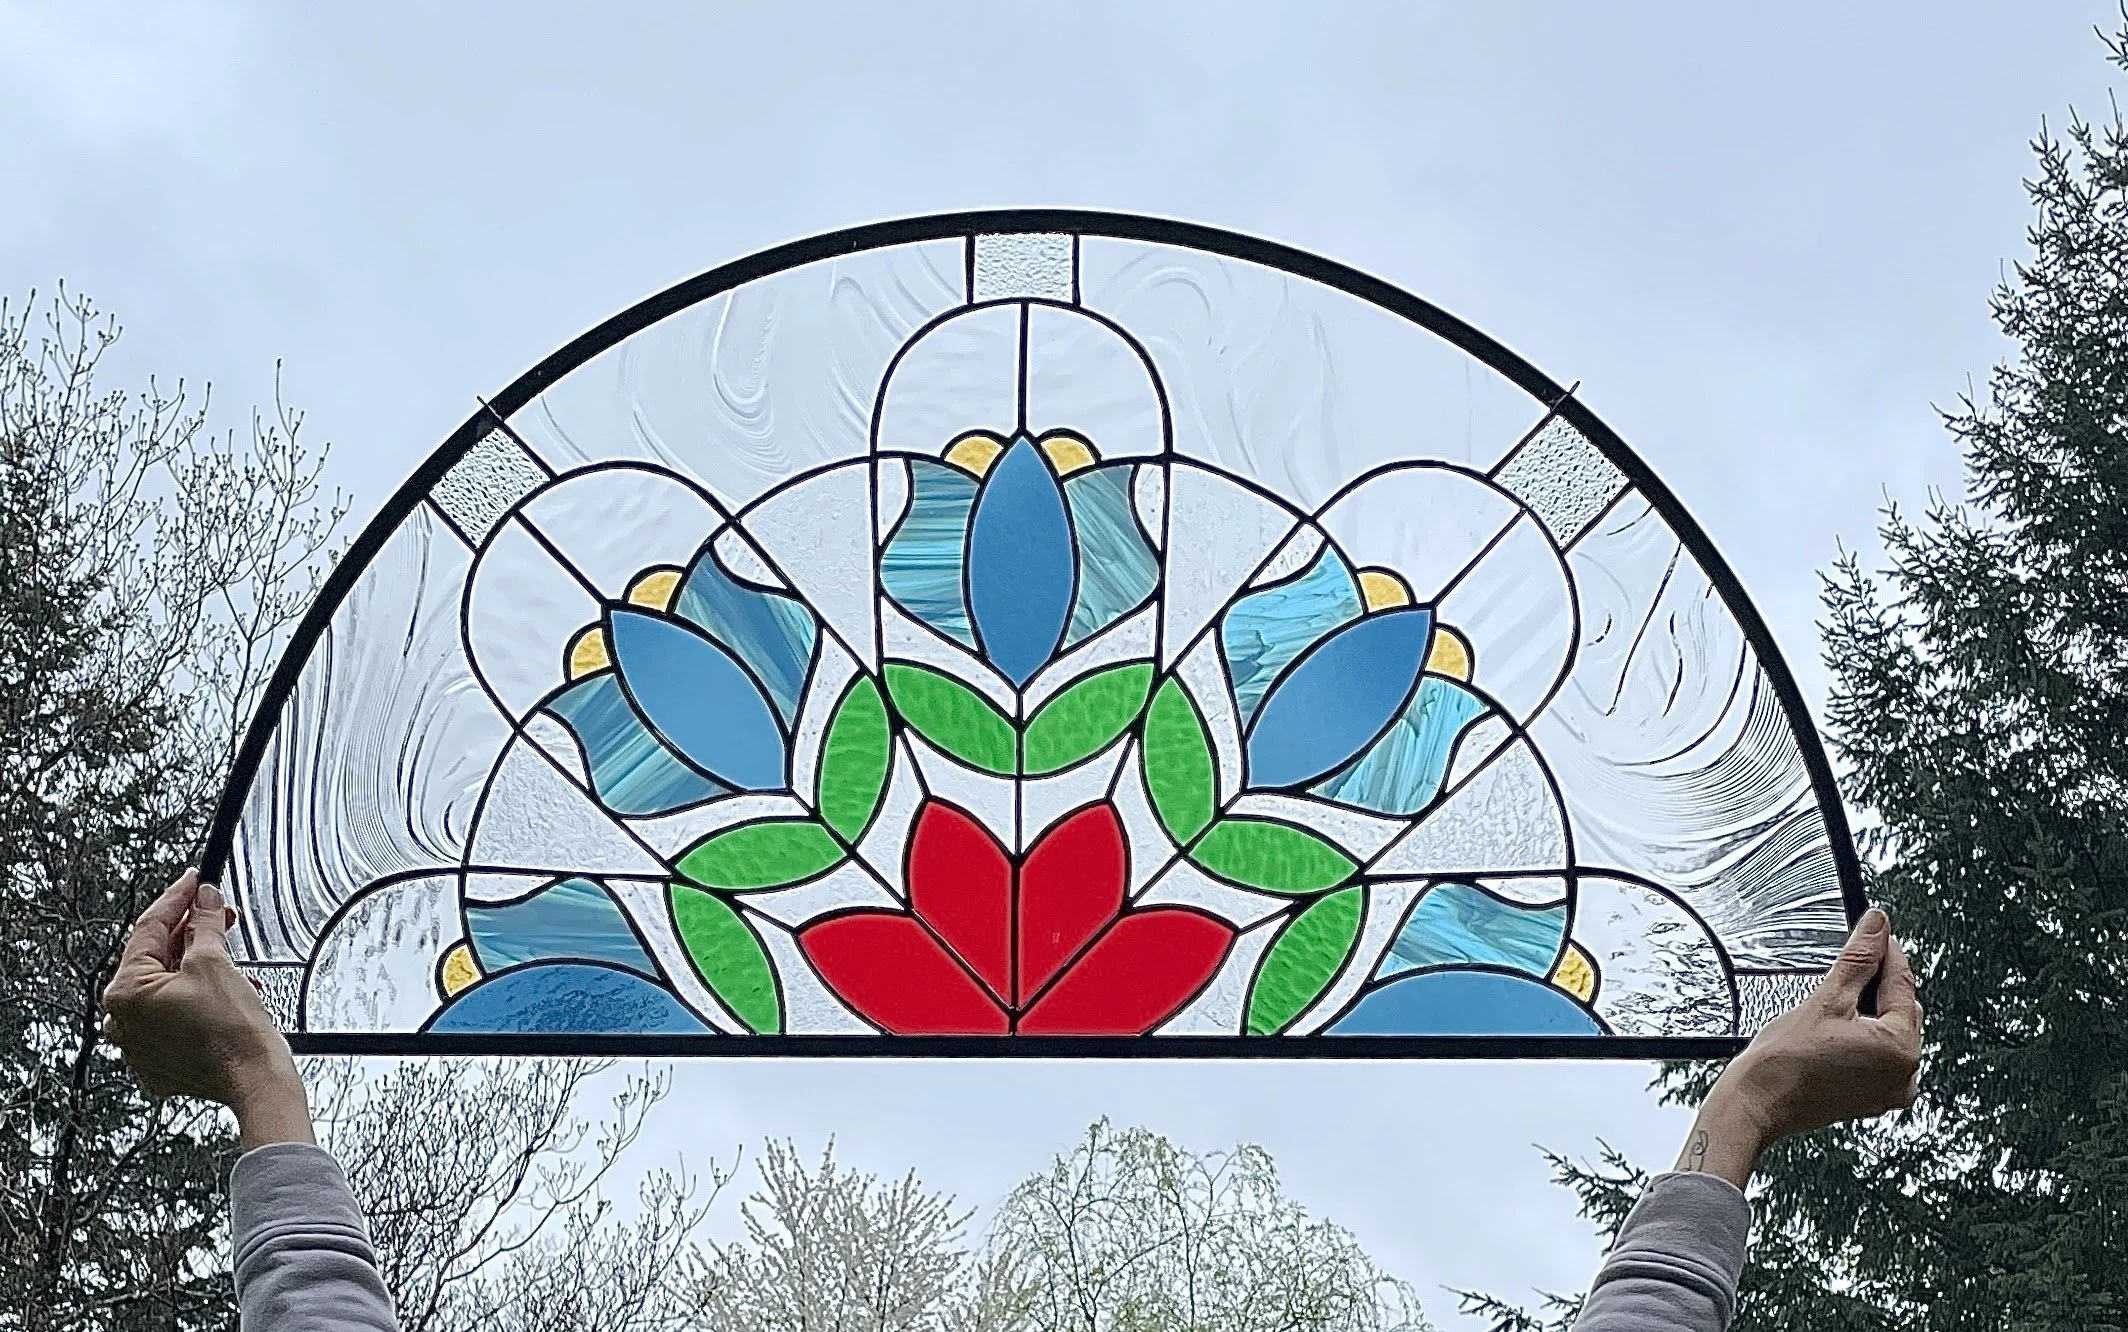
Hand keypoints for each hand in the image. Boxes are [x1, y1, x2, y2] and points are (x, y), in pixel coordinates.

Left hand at [101, 869, 313, 1149]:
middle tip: (219, 915)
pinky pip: (172, 1017)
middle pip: (155, 960)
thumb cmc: (231, 1032)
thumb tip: (203, 900)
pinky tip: (221, 991)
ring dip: (196, 968)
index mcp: (125, 993)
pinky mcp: (160, 1061)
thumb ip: (203, 924)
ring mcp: (139, 1045)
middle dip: (190, 935)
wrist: (255, 1079)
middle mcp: (122, 1020)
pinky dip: (195, 999)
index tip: (193, 882)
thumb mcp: (215, 962)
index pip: (148, 930)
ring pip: (165, 989)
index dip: (177, 899)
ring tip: (229, 958)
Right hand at [1674, 907, 1922, 1187]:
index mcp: (1900, 1048)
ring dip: (1871, 1011)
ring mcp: (1888, 1090)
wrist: (1756, 1103)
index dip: (1887, 952)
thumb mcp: (1825, 1000)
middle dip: (1878, 983)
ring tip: (1836, 999)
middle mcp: (1903, 1073)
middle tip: (1853, 960)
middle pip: (1901, 1009)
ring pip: (1890, 1033)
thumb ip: (1858, 960)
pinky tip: (1837, 1029)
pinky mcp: (1870, 1099)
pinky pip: (1878, 1057)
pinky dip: (1864, 1038)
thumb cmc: (1783, 1063)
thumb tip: (1877, 927)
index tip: (1877, 931)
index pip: (1902, 984)